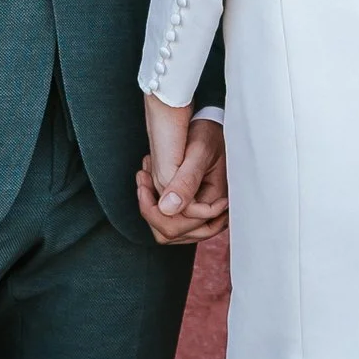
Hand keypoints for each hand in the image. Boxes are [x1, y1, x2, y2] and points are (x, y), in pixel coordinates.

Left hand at [138, 98, 228, 247]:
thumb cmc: (209, 134)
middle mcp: (211, 213)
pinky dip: (154, 203)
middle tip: (142, 176)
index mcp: (217, 200)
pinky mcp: (191, 208)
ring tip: (144, 177)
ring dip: (150, 207)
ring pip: (169, 230)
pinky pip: (168, 220)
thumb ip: (186, 182)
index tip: (145, 175)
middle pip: (174, 232)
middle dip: (151, 208)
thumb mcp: (199, 152)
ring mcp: (201, 213)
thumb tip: (167, 209)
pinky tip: (148, 179)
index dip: (159, 207)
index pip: (183, 222)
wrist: (210, 126)